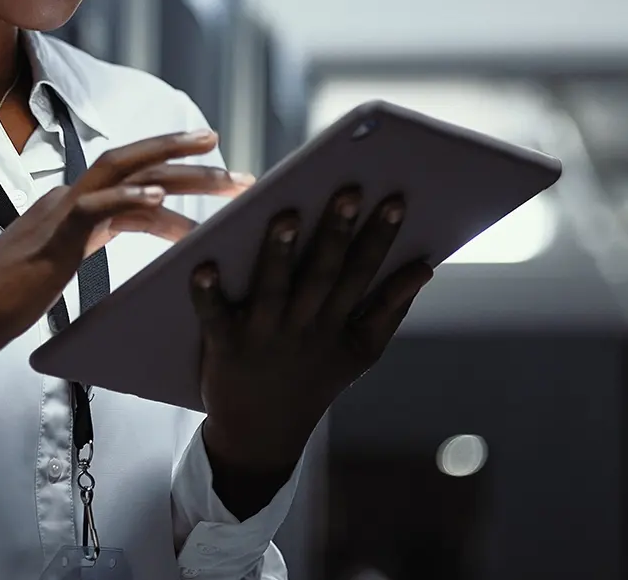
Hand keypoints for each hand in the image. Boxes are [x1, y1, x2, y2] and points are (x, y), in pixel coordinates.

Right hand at [0, 129, 248, 384]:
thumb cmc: (0, 305)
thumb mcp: (56, 270)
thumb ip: (83, 250)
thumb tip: (115, 251)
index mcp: (68, 209)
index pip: (129, 179)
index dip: (171, 171)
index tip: (211, 169)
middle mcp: (65, 201)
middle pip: (134, 163)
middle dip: (186, 156)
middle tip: (234, 163)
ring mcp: (57, 214)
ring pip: (125, 175)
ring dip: (178, 172)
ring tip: (222, 176)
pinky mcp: (50, 237)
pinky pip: (96, 207)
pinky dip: (129, 197)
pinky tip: (162, 198)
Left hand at [190, 186, 433, 511]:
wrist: (262, 435)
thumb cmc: (313, 379)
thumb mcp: (361, 352)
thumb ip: (392, 309)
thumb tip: (424, 267)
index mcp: (338, 326)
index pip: (362, 274)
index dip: (380, 239)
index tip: (394, 202)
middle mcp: (303, 328)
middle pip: (323, 276)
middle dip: (336, 234)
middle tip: (347, 192)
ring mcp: (263, 337)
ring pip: (274, 291)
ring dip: (279, 256)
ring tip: (285, 217)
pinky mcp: (224, 346)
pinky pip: (215, 317)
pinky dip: (208, 294)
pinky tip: (203, 267)